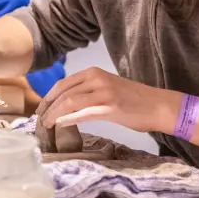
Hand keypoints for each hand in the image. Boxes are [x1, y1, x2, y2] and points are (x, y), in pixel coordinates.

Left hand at [38, 67, 179, 132]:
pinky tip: (60, 124)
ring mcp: (103, 92)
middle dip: (48, 106)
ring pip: (70, 101)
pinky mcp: (110, 107)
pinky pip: (84, 112)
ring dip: (55, 114)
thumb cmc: (134, 100)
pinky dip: (69, 118)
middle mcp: (97, 79)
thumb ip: (88, 93)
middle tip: (39, 119)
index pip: (63, 83)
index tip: (41, 109)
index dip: (49, 97)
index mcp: (94, 73)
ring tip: (47, 125)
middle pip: (63, 91)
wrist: (159, 105)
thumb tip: (68, 105)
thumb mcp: (107, 89)